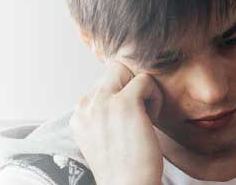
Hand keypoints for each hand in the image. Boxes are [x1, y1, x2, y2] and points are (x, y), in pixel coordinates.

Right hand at [69, 62, 165, 184]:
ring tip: (146, 117)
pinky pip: (146, 80)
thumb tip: (124, 92)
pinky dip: (156, 97)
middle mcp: (86, 106)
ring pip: (127, 70)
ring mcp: (103, 102)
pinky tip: (153, 120)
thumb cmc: (124, 166)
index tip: (130, 118)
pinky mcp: (124, 103)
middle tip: (142, 112)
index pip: (102, 83)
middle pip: (112, 70)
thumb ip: (105, 114)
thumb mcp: (104, 136)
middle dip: (131, 85)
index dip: (122, 94)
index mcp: (79, 114)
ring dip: (143, 90)